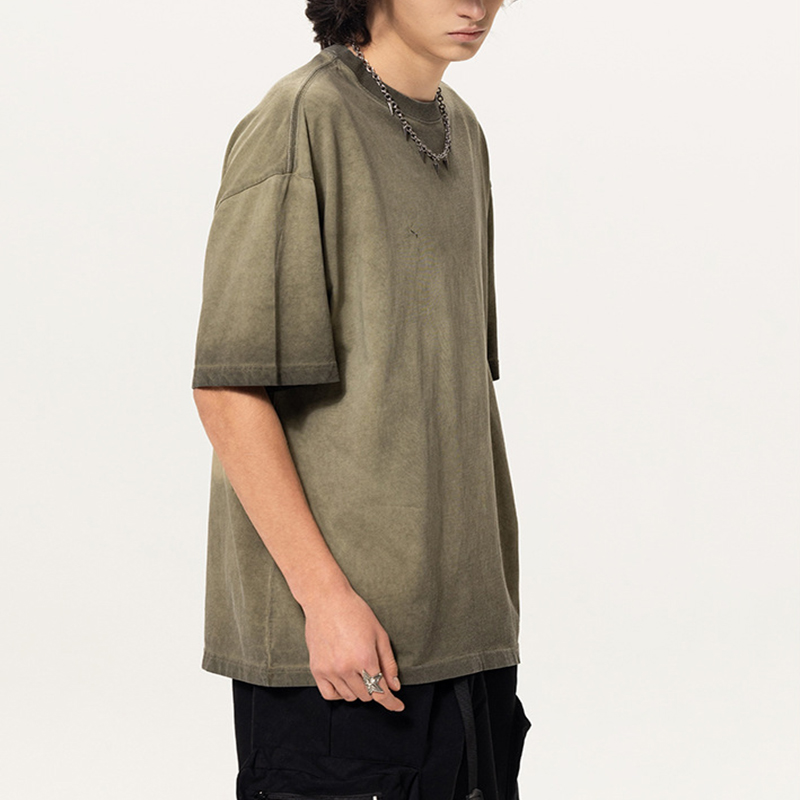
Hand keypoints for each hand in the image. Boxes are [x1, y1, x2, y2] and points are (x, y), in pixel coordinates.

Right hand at [302, 585, 404, 711]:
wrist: (326, 600)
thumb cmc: (355, 612)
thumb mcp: (379, 633)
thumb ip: (388, 663)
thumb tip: (395, 686)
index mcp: (364, 658)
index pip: (381, 693)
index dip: (392, 703)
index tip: (398, 706)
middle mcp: (346, 668)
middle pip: (366, 695)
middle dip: (376, 689)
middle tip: (376, 674)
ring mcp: (329, 670)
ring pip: (350, 697)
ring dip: (359, 690)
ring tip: (359, 671)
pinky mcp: (316, 669)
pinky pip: (329, 694)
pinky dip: (340, 693)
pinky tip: (345, 682)